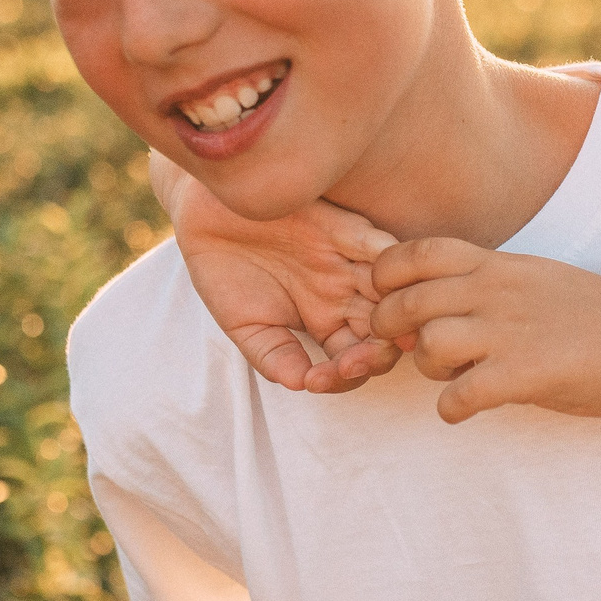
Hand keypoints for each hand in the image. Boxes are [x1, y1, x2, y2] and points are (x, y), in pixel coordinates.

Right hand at [165, 168, 402, 392]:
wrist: (206, 214)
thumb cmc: (223, 269)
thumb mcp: (245, 324)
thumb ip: (274, 356)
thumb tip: (302, 386)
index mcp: (325, 321)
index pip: (354, 359)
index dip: (346, 376)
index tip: (318, 379)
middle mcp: (345, 293)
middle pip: (384, 331)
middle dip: (379, 353)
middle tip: (357, 362)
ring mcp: (349, 262)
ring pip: (392, 294)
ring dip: (393, 315)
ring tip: (380, 333)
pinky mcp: (344, 227)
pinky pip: (379, 246)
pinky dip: (387, 265)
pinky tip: (375, 285)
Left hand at [368, 239, 600, 423]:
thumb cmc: (588, 312)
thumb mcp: (530, 276)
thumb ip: (479, 282)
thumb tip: (424, 299)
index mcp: (494, 266)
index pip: (414, 253)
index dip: (386, 278)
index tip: (392, 300)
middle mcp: (495, 292)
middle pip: (406, 303)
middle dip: (391, 331)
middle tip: (407, 348)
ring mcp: (509, 332)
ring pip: (428, 346)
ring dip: (428, 370)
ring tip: (452, 377)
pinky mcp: (526, 374)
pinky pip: (459, 395)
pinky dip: (452, 408)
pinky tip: (466, 408)